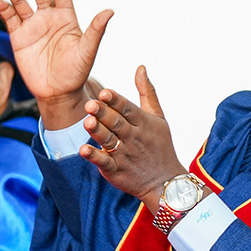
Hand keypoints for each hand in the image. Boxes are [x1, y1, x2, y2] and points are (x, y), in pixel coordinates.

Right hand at [0, 0, 113, 128]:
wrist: (59, 92)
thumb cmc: (77, 72)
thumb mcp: (89, 50)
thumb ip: (96, 29)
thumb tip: (110, 11)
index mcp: (67, 17)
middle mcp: (49, 17)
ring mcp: (33, 26)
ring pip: (19, 0)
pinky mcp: (19, 37)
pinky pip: (9, 18)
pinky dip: (3, 8)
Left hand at [79, 65, 186, 210]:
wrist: (166, 183)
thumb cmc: (160, 146)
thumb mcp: (159, 118)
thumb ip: (147, 92)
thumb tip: (140, 67)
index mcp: (144, 123)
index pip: (129, 109)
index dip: (117, 101)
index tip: (105, 92)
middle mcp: (135, 138)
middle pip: (117, 123)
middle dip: (104, 113)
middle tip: (90, 103)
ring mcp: (125, 155)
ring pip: (110, 141)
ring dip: (98, 132)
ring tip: (86, 121)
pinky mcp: (117, 171)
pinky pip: (105, 162)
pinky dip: (94, 156)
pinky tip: (83, 150)